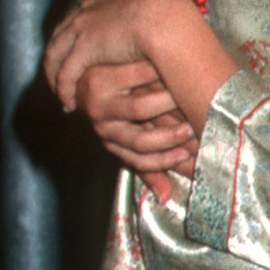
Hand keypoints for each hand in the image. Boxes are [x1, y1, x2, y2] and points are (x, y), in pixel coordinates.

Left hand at [45, 0, 186, 108]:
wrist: (163, 15)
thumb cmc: (168, 2)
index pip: (84, 10)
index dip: (80, 25)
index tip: (80, 38)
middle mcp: (88, 9)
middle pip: (63, 30)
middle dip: (60, 48)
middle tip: (60, 66)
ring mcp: (82, 28)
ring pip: (57, 52)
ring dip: (55, 72)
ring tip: (59, 88)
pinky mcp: (83, 49)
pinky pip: (67, 73)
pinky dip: (65, 88)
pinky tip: (68, 102)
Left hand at [79, 59, 197, 203]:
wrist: (75, 78)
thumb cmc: (113, 110)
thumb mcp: (127, 138)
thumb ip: (149, 166)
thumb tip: (166, 198)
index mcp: (113, 143)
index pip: (140, 161)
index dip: (164, 161)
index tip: (187, 155)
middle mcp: (104, 127)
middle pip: (140, 141)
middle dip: (170, 137)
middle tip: (194, 129)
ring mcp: (101, 103)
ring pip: (139, 110)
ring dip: (168, 107)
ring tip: (188, 99)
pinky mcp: (101, 77)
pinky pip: (135, 78)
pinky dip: (158, 76)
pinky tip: (175, 72)